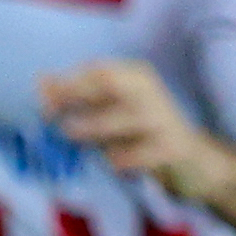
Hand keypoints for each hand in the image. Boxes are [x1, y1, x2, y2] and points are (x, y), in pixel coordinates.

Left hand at [38, 59, 222, 199]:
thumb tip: (41, 81)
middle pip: (110, 83)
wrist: (195, 164)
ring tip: (74, 137)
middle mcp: (151, 91)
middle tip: (52, 118)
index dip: (67, 84)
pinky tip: (111, 165)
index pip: (98, 70)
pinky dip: (121, 158)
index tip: (42, 103)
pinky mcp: (173, 147)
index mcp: (135, 77)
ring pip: (124, 116)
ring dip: (94, 127)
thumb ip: (79, 97)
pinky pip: (140, 152)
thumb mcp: (110, 113)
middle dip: (76, 96)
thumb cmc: (142, 135)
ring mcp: (164, 118)